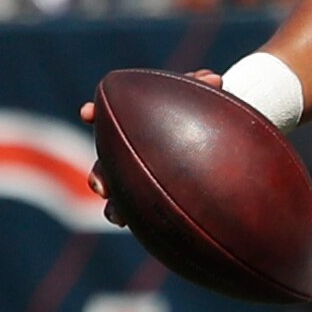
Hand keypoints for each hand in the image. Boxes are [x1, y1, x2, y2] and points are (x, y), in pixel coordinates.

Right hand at [81, 70, 221, 210]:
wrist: (223, 141)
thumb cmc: (203, 115)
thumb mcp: (201, 98)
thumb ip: (200, 89)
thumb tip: (214, 80)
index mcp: (135, 128)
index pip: (109, 122)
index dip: (97, 115)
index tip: (88, 112)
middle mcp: (133, 156)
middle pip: (108, 168)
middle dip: (102, 176)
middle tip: (101, 186)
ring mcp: (145, 180)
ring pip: (123, 199)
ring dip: (116, 208)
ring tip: (117, 217)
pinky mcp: (161, 202)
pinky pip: (153, 217)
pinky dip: (148, 221)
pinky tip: (153, 232)